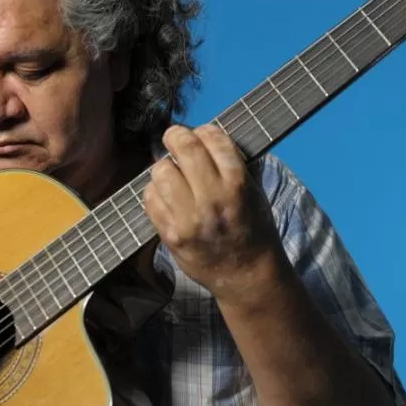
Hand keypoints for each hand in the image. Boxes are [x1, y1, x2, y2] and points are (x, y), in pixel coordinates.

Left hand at [144, 124, 289, 305]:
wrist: (247, 275)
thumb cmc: (253, 229)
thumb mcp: (255, 192)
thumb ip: (232, 166)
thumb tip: (205, 138)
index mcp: (237, 185)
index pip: (214, 139)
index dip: (204, 131)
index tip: (201, 133)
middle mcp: (212, 199)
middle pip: (183, 148)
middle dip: (176, 136)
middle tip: (175, 138)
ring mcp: (188, 219)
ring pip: (161, 171)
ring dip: (165, 167)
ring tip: (173, 174)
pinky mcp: (170, 236)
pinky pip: (150, 199)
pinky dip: (156, 192)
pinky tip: (167, 196)